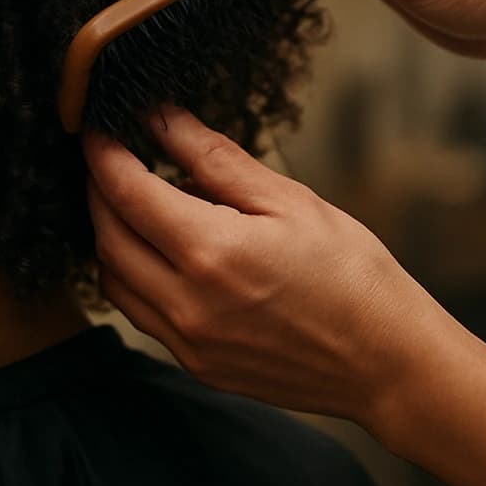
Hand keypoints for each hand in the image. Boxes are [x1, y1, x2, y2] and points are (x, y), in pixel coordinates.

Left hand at [83, 106, 452, 425]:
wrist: (389, 364)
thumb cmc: (352, 274)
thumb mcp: (289, 200)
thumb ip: (214, 158)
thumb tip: (162, 119)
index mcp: (211, 252)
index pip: (126, 192)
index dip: (103, 155)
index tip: (97, 130)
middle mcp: (187, 304)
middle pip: (107, 238)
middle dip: (98, 193)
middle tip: (111, 160)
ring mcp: (188, 343)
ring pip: (114, 282)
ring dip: (110, 237)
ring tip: (136, 203)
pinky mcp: (197, 366)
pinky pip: (141, 314)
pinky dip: (134, 276)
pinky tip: (164, 252)